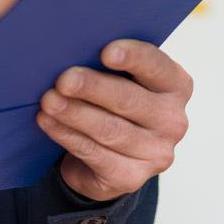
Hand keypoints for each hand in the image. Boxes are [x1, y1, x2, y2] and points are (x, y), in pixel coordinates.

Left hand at [36, 39, 192, 201]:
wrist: (108, 155)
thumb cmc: (113, 99)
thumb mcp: (121, 76)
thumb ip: (109, 61)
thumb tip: (72, 45)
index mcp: (175, 85)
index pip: (157, 66)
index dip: (133, 57)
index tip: (105, 52)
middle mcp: (173, 120)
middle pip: (129, 100)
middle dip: (93, 88)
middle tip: (63, 80)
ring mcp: (156, 153)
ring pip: (109, 129)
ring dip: (74, 113)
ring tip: (47, 100)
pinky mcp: (131, 178)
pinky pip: (94, 153)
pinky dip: (67, 135)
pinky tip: (47, 121)